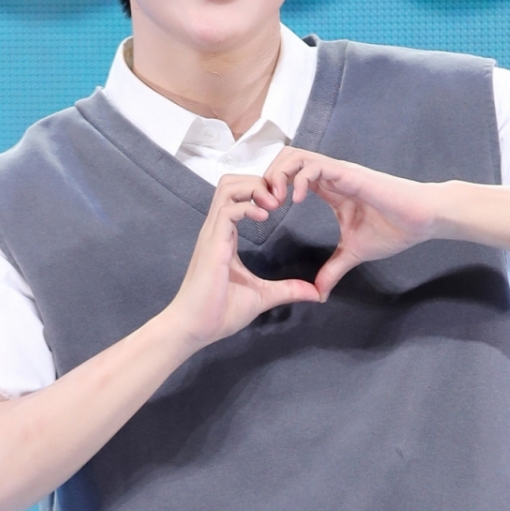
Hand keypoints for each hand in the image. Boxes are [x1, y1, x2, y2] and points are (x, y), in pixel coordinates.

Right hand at [167, 172, 320, 349]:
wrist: (194, 328)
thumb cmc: (219, 312)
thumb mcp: (262, 297)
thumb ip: (288, 290)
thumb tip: (315, 293)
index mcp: (225, 237)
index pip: (238, 196)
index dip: (261, 192)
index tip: (282, 204)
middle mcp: (216, 229)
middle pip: (232, 182)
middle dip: (259, 181)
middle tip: (280, 199)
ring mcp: (212, 234)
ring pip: (228, 187)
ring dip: (254, 188)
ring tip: (273, 204)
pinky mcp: (212, 244)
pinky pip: (228, 209)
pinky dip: (248, 206)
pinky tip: (265, 217)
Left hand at [262, 148, 439, 297]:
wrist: (422, 220)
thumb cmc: (394, 229)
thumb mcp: (354, 254)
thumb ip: (333, 270)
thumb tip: (319, 294)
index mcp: (328, 189)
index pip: (288, 176)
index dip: (270, 190)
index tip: (264, 215)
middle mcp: (330, 176)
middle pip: (284, 160)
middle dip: (266, 180)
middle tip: (263, 208)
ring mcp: (339, 172)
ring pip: (295, 156)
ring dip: (278, 176)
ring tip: (275, 203)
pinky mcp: (350, 174)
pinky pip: (316, 165)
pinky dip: (299, 179)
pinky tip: (295, 201)